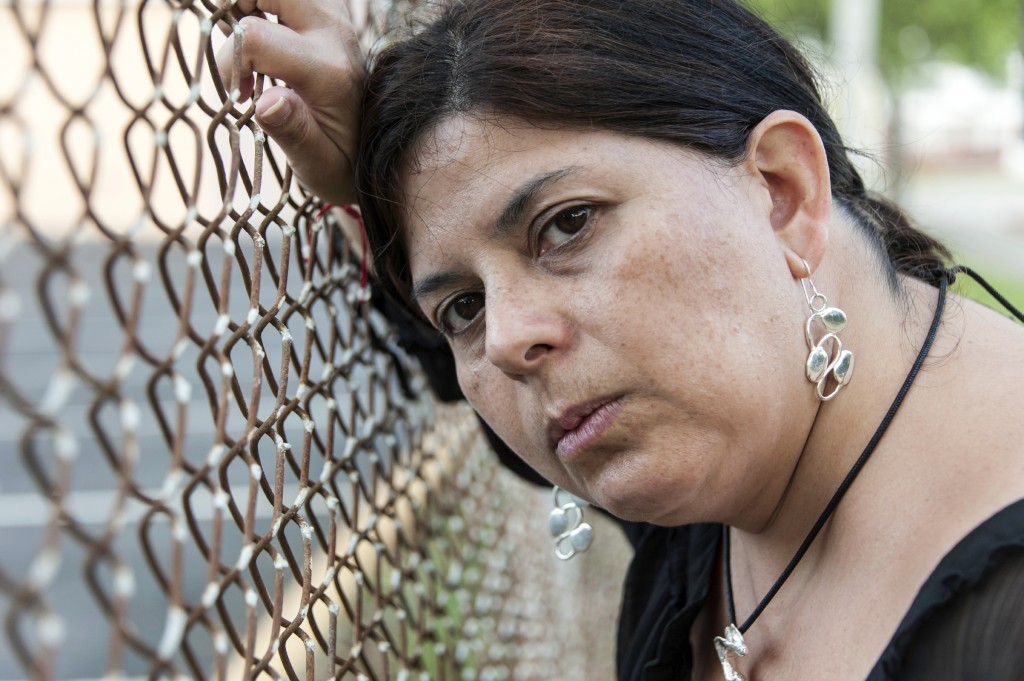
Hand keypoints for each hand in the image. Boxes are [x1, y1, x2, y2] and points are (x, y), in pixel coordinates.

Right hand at [217, 0, 363, 203]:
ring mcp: (337, 22)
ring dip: (257, 4)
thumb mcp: (318, 164)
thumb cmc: (343, 164)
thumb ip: (293, 132)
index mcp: (328, 73)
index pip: (255, 37)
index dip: (229, 63)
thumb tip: (266, 102)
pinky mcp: (334, 17)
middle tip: (234, 49)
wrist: (383, 152)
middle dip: (239, 9)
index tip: (239, 95)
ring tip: (249, 42)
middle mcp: (335, 37)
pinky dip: (272, 6)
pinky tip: (267, 35)